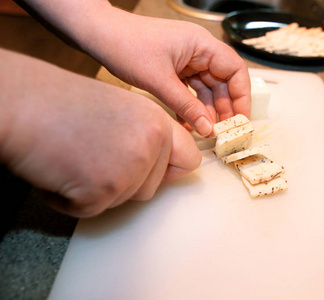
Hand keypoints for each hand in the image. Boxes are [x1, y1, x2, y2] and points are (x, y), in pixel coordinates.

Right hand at [0, 49, 200, 217]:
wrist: (24, 104)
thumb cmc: (64, 103)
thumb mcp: (123, 109)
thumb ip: (148, 136)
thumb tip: (161, 164)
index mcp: (158, 122)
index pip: (189, 160)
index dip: (172, 169)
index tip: (157, 170)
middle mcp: (151, 145)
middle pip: (153, 187)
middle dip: (127, 182)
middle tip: (96, 156)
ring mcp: (128, 170)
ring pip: (125, 200)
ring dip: (100, 189)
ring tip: (76, 157)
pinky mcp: (100, 192)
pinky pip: (93, 210)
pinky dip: (73, 199)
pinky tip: (60, 170)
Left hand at [81, 7, 250, 135]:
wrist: (99, 35)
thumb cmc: (127, 46)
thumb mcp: (159, 81)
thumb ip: (186, 106)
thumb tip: (207, 128)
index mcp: (201, 44)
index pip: (235, 70)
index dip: (242, 96)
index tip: (241, 119)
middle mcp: (199, 50)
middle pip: (223, 81)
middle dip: (225, 107)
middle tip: (224, 132)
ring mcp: (188, 59)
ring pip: (208, 88)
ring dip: (208, 110)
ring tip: (207, 132)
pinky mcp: (176, 68)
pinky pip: (192, 90)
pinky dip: (192, 106)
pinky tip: (190, 124)